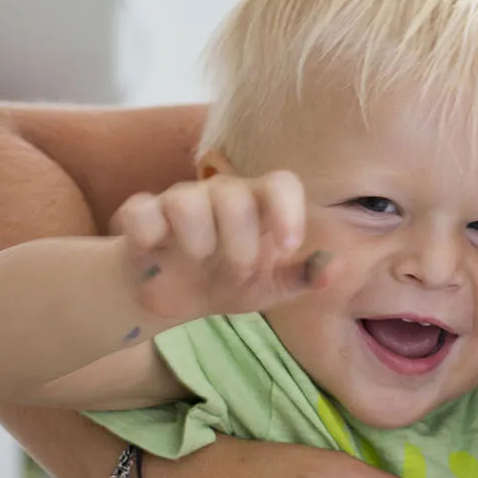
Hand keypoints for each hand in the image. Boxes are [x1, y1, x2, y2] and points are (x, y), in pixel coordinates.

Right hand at [110, 166, 328, 323]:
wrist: (175, 295)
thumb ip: (304, 277)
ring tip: (199, 260)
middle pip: (233, 194)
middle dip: (239, 240)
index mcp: (258, 206)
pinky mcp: (141, 216)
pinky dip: (146, 232)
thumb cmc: (229, 280)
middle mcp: (220, 195)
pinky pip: (139, 212)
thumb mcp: (271, 287)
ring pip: (185, 199)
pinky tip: (155, 251)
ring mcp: (178, 202)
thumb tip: (338, 266)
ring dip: (197, 239)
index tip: (286, 247)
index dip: (287, 211)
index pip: (281, 183)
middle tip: (239, 269)